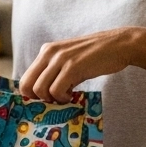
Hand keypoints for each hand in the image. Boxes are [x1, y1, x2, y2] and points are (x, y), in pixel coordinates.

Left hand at [19, 27, 142, 101]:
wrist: (119, 44)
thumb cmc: (97, 55)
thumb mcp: (70, 59)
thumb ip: (56, 71)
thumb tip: (44, 94)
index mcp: (47, 50)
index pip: (26, 78)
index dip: (32, 94)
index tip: (45, 100)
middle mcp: (49, 53)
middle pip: (27, 85)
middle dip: (38, 99)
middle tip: (54, 101)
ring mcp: (60, 59)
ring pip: (40, 89)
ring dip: (52, 99)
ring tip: (66, 96)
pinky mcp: (72, 67)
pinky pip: (56, 90)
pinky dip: (62, 97)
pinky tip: (73, 94)